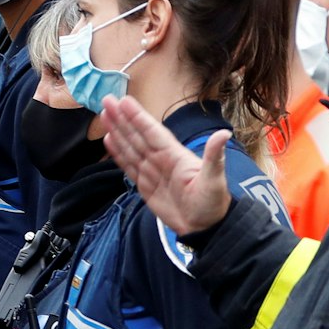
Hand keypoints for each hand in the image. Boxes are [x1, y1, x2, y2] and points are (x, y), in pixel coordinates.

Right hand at [100, 96, 232, 235]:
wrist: (205, 228)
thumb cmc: (212, 203)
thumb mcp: (215, 179)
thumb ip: (214, 156)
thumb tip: (224, 133)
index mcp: (174, 155)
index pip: (152, 132)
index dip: (138, 117)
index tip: (124, 101)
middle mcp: (161, 159)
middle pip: (137, 135)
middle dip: (122, 119)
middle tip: (107, 100)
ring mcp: (152, 171)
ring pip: (130, 147)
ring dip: (117, 131)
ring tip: (104, 115)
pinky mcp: (145, 186)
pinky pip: (129, 166)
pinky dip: (118, 153)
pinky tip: (109, 141)